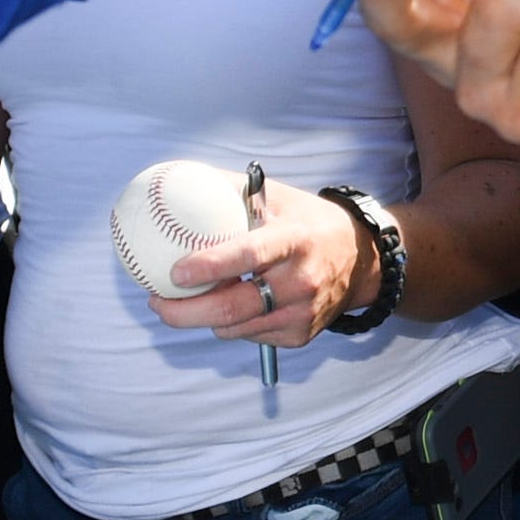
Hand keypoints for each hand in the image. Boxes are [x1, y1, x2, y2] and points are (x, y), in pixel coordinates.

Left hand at [151, 188, 377, 348]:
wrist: (362, 259)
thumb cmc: (308, 222)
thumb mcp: (276, 197)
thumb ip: (231, 192)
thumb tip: (179, 183)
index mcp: (294, 240)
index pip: (248, 256)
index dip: (209, 267)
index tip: (175, 271)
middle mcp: (301, 281)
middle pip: (233, 309)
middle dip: (184, 312)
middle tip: (156, 300)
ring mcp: (303, 313)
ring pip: (235, 328)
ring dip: (202, 318)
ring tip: (183, 301)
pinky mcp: (301, 335)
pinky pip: (250, 336)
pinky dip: (231, 325)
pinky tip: (228, 305)